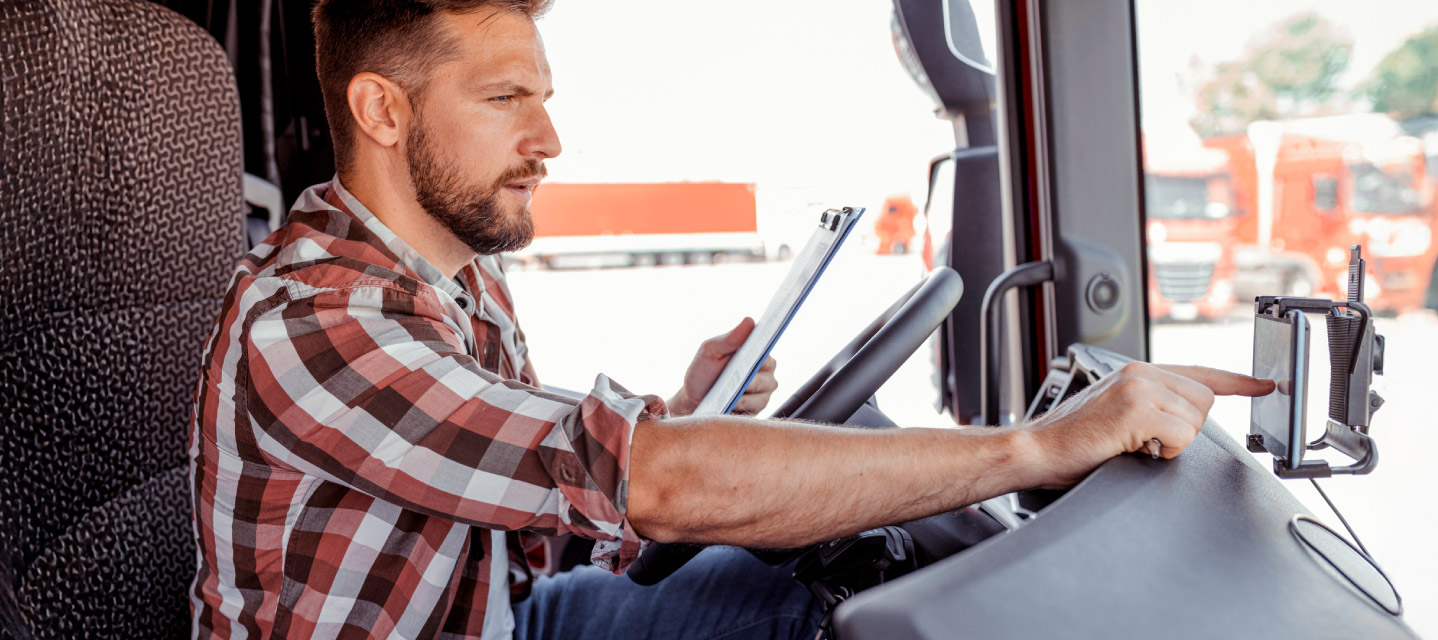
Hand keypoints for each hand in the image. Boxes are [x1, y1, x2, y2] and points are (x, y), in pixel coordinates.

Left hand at [668, 318, 778, 416]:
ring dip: (743, 395)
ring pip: (761, 395)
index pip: (766, 350)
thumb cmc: (703, 371)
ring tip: (727, 393)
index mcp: (759, 353)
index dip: (761, 351)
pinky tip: (729, 404)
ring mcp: (764, 393)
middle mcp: (767, 373)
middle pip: (766, 376)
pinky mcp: (757, 411)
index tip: (753, 353)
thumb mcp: (710, 350)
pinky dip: (740, 406)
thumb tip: (749, 320)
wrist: (693, 399)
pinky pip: (754, 409)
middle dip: (748, 378)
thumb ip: (729, 338)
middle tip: (735, 378)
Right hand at [1021, 362, 1273, 488]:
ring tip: (1136, 444)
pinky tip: (1134, 448)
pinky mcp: (1137, 410)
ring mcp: (1139, 388)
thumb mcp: (1117, 411)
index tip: (1264, 384)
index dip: (1237, 382)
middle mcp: (1141, 372)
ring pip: (1196, 420)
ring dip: (1174, 442)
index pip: (1199, 372)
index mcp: (1138, 371)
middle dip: (1186, 429)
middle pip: (1205, 402)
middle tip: (1149, 441)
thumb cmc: (1072, 440)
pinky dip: (1165, 451)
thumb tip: (1185, 417)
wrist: (1038, 449)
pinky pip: (1181, 436)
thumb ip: (1152, 404)